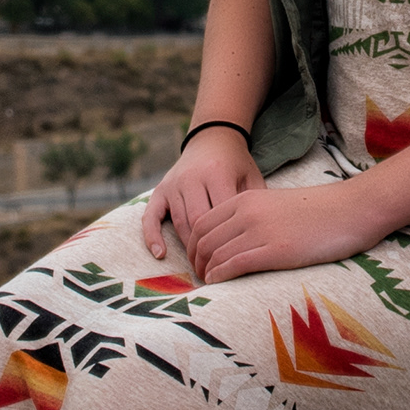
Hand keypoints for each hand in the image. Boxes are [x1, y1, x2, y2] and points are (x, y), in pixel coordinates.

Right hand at [140, 128, 263, 266]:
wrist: (213, 138)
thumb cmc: (237, 165)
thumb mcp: (251, 177)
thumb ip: (254, 203)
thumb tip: (259, 239)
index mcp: (217, 173)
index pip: (221, 214)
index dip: (228, 240)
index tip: (237, 260)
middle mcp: (192, 178)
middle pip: (198, 222)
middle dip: (207, 249)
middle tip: (217, 271)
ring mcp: (173, 184)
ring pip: (179, 223)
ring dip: (189, 248)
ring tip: (200, 268)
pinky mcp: (160, 190)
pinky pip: (151, 216)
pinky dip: (152, 236)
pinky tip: (160, 255)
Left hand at [186, 177, 383, 283]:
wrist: (353, 209)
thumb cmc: (320, 211)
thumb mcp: (277, 205)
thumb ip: (253, 217)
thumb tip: (236, 240)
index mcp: (246, 199)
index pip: (201, 223)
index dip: (193, 246)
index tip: (198, 261)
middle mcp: (247, 213)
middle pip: (203, 241)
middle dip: (196, 263)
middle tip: (200, 279)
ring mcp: (261, 231)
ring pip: (215, 254)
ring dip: (206, 273)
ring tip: (209, 286)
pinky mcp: (276, 251)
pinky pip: (234, 265)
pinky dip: (220, 277)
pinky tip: (219, 285)